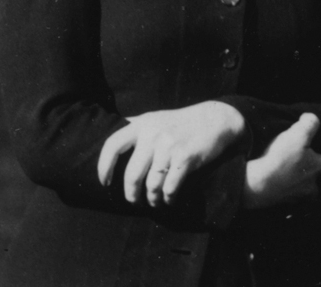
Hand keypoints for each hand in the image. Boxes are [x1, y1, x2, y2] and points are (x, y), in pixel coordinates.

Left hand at [97, 101, 246, 206]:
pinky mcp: (185, 157)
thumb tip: (111, 142)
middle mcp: (153, 134)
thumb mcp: (157, 119)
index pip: (112, 145)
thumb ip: (137, 128)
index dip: (104, 167)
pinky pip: (170, 187)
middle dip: (131, 194)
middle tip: (134, 201)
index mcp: (142, 124)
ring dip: (152, 199)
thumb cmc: (182, 123)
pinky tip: (170, 199)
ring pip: (152, 185)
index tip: (105, 182)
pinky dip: (168, 198)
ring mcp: (169, 146)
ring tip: (155, 201)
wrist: (216, 119)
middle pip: (132, 175)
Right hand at [243, 113, 320, 209]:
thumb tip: (312, 119)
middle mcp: (306, 186)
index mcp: (315, 168)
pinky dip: (280, 189)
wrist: (255, 185)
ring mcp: (291, 196)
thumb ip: (309, 124)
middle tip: (313, 175)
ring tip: (290, 178)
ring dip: (298, 186)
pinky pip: (282, 195)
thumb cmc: (280, 160)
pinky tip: (274, 184)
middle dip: (316, 181)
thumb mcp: (297, 135)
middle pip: (316, 186)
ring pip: (300, 193)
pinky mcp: (275, 200)